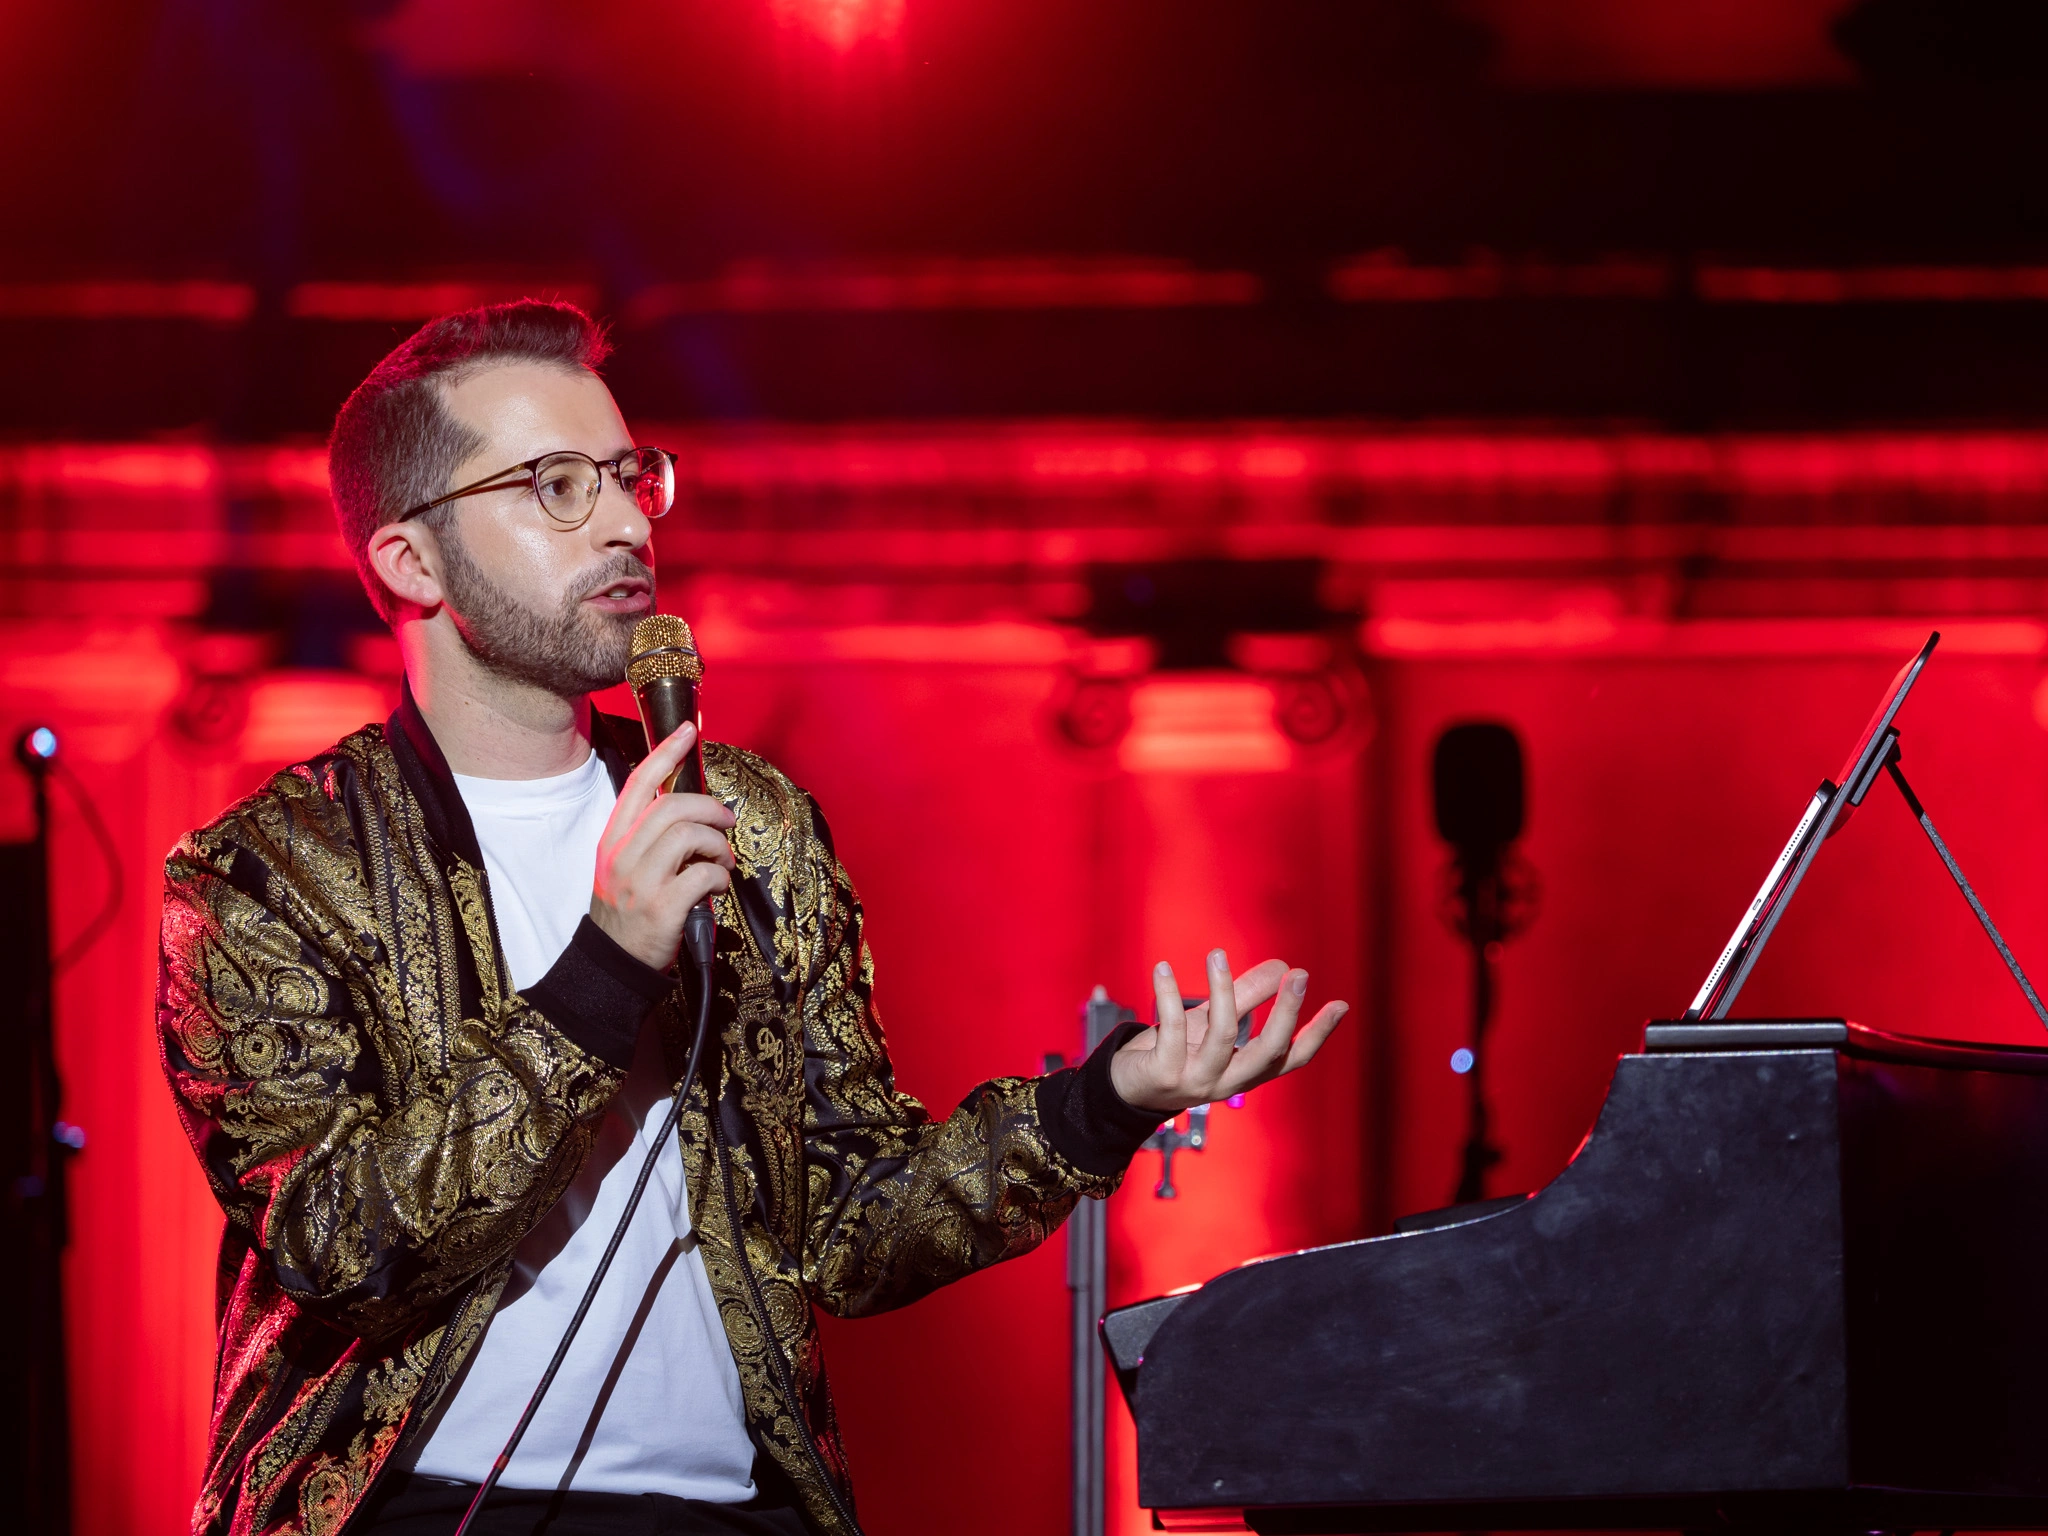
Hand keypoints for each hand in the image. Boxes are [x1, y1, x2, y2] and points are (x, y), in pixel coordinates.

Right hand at [589, 722, 736, 970]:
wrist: (613, 964)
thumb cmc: (628, 911)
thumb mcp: (624, 867)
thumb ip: (649, 838)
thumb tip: (693, 811)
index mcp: (613, 840)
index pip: (638, 784)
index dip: (666, 753)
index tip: (688, 731)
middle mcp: (623, 855)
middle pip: (672, 806)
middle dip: (709, 807)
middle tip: (726, 821)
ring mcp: (641, 881)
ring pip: (689, 835)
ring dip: (717, 844)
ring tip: (721, 861)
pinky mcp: (662, 907)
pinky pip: (703, 874)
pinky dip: (720, 876)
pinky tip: (718, 887)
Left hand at [1109, 949, 1347, 1115]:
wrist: (1123, 1087)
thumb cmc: (1174, 1051)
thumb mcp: (1212, 1023)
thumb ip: (1246, 998)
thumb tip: (1283, 968)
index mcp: (1244, 1072)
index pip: (1291, 1058)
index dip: (1317, 1034)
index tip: (1340, 1005)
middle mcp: (1226, 1082)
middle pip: (1267, 1052)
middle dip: (1285, 1013)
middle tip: (1297, 974)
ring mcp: (1195, 1081)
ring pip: (1221, 1036)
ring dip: (1222, 990)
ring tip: (1217, 954)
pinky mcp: (1162, 1074)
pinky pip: (1171, 1029)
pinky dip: (1167, 995)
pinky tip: (1162, 969)